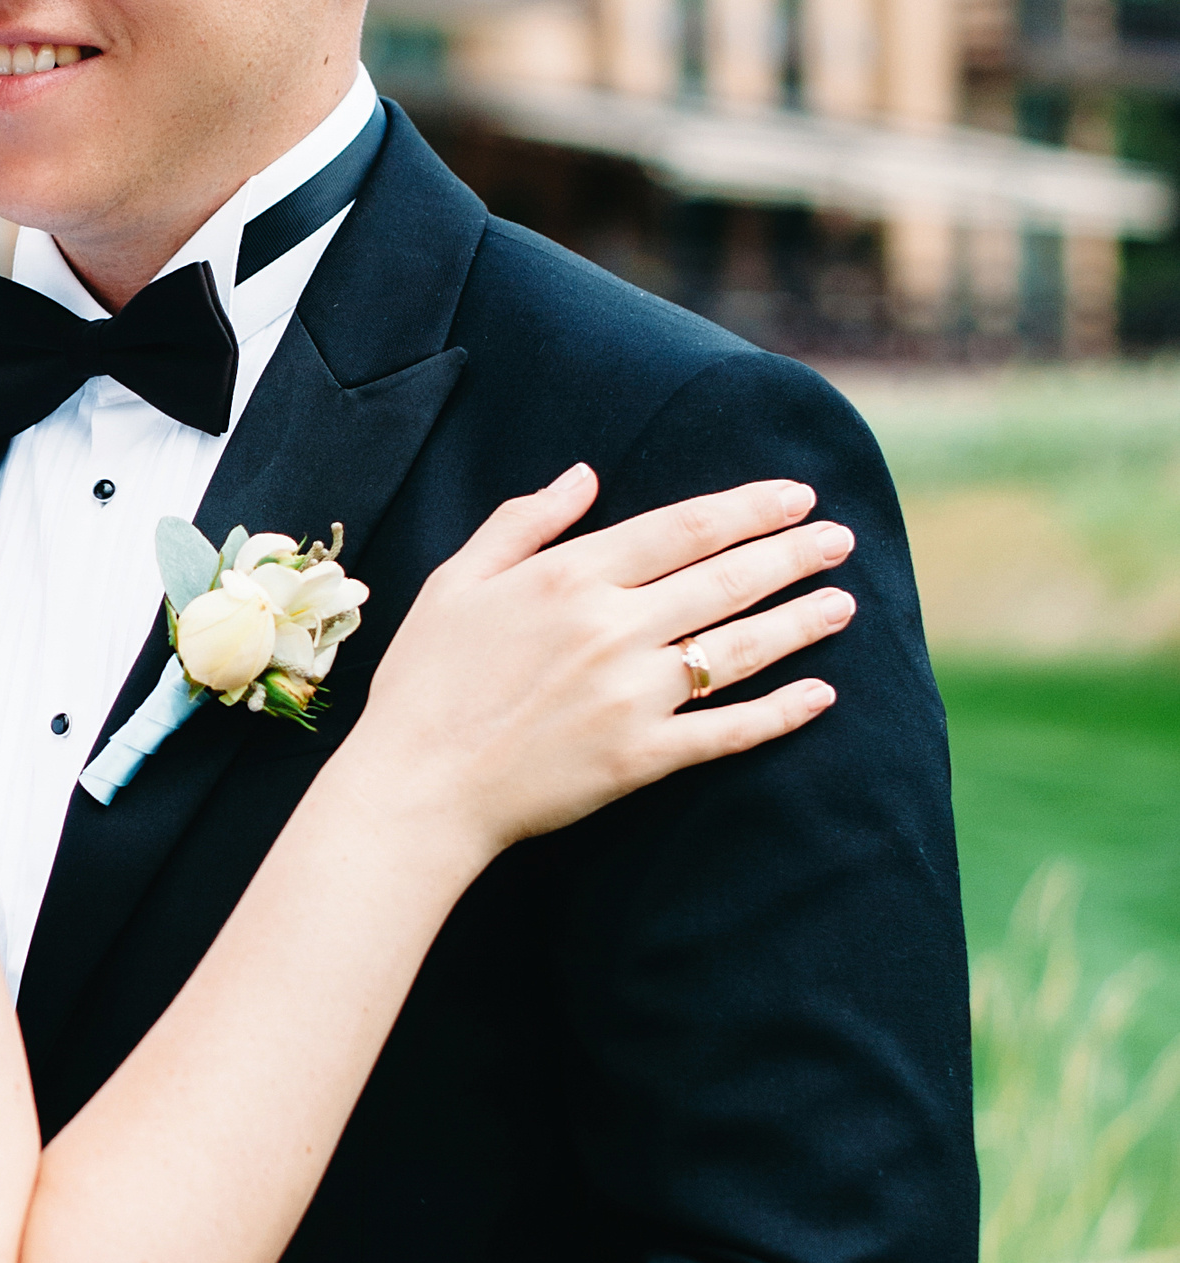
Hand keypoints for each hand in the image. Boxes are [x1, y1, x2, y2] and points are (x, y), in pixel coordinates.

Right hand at [350, 466, 854, 862]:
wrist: (417, 787)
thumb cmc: (426, 681)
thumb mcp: (458, 581)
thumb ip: (524, 522)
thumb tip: (584, 475)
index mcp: (570, 576)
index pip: (685, 527)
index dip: (749, 508)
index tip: (796, 496)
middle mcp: (612, 628)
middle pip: (726, 580)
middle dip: (793, 554)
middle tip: (840, 539)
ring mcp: (632, 696)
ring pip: (739, 649)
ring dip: (799, 622)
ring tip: (844, 603)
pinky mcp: (640, 758)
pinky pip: (726, 731)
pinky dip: (780, 712)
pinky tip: (820, 695)